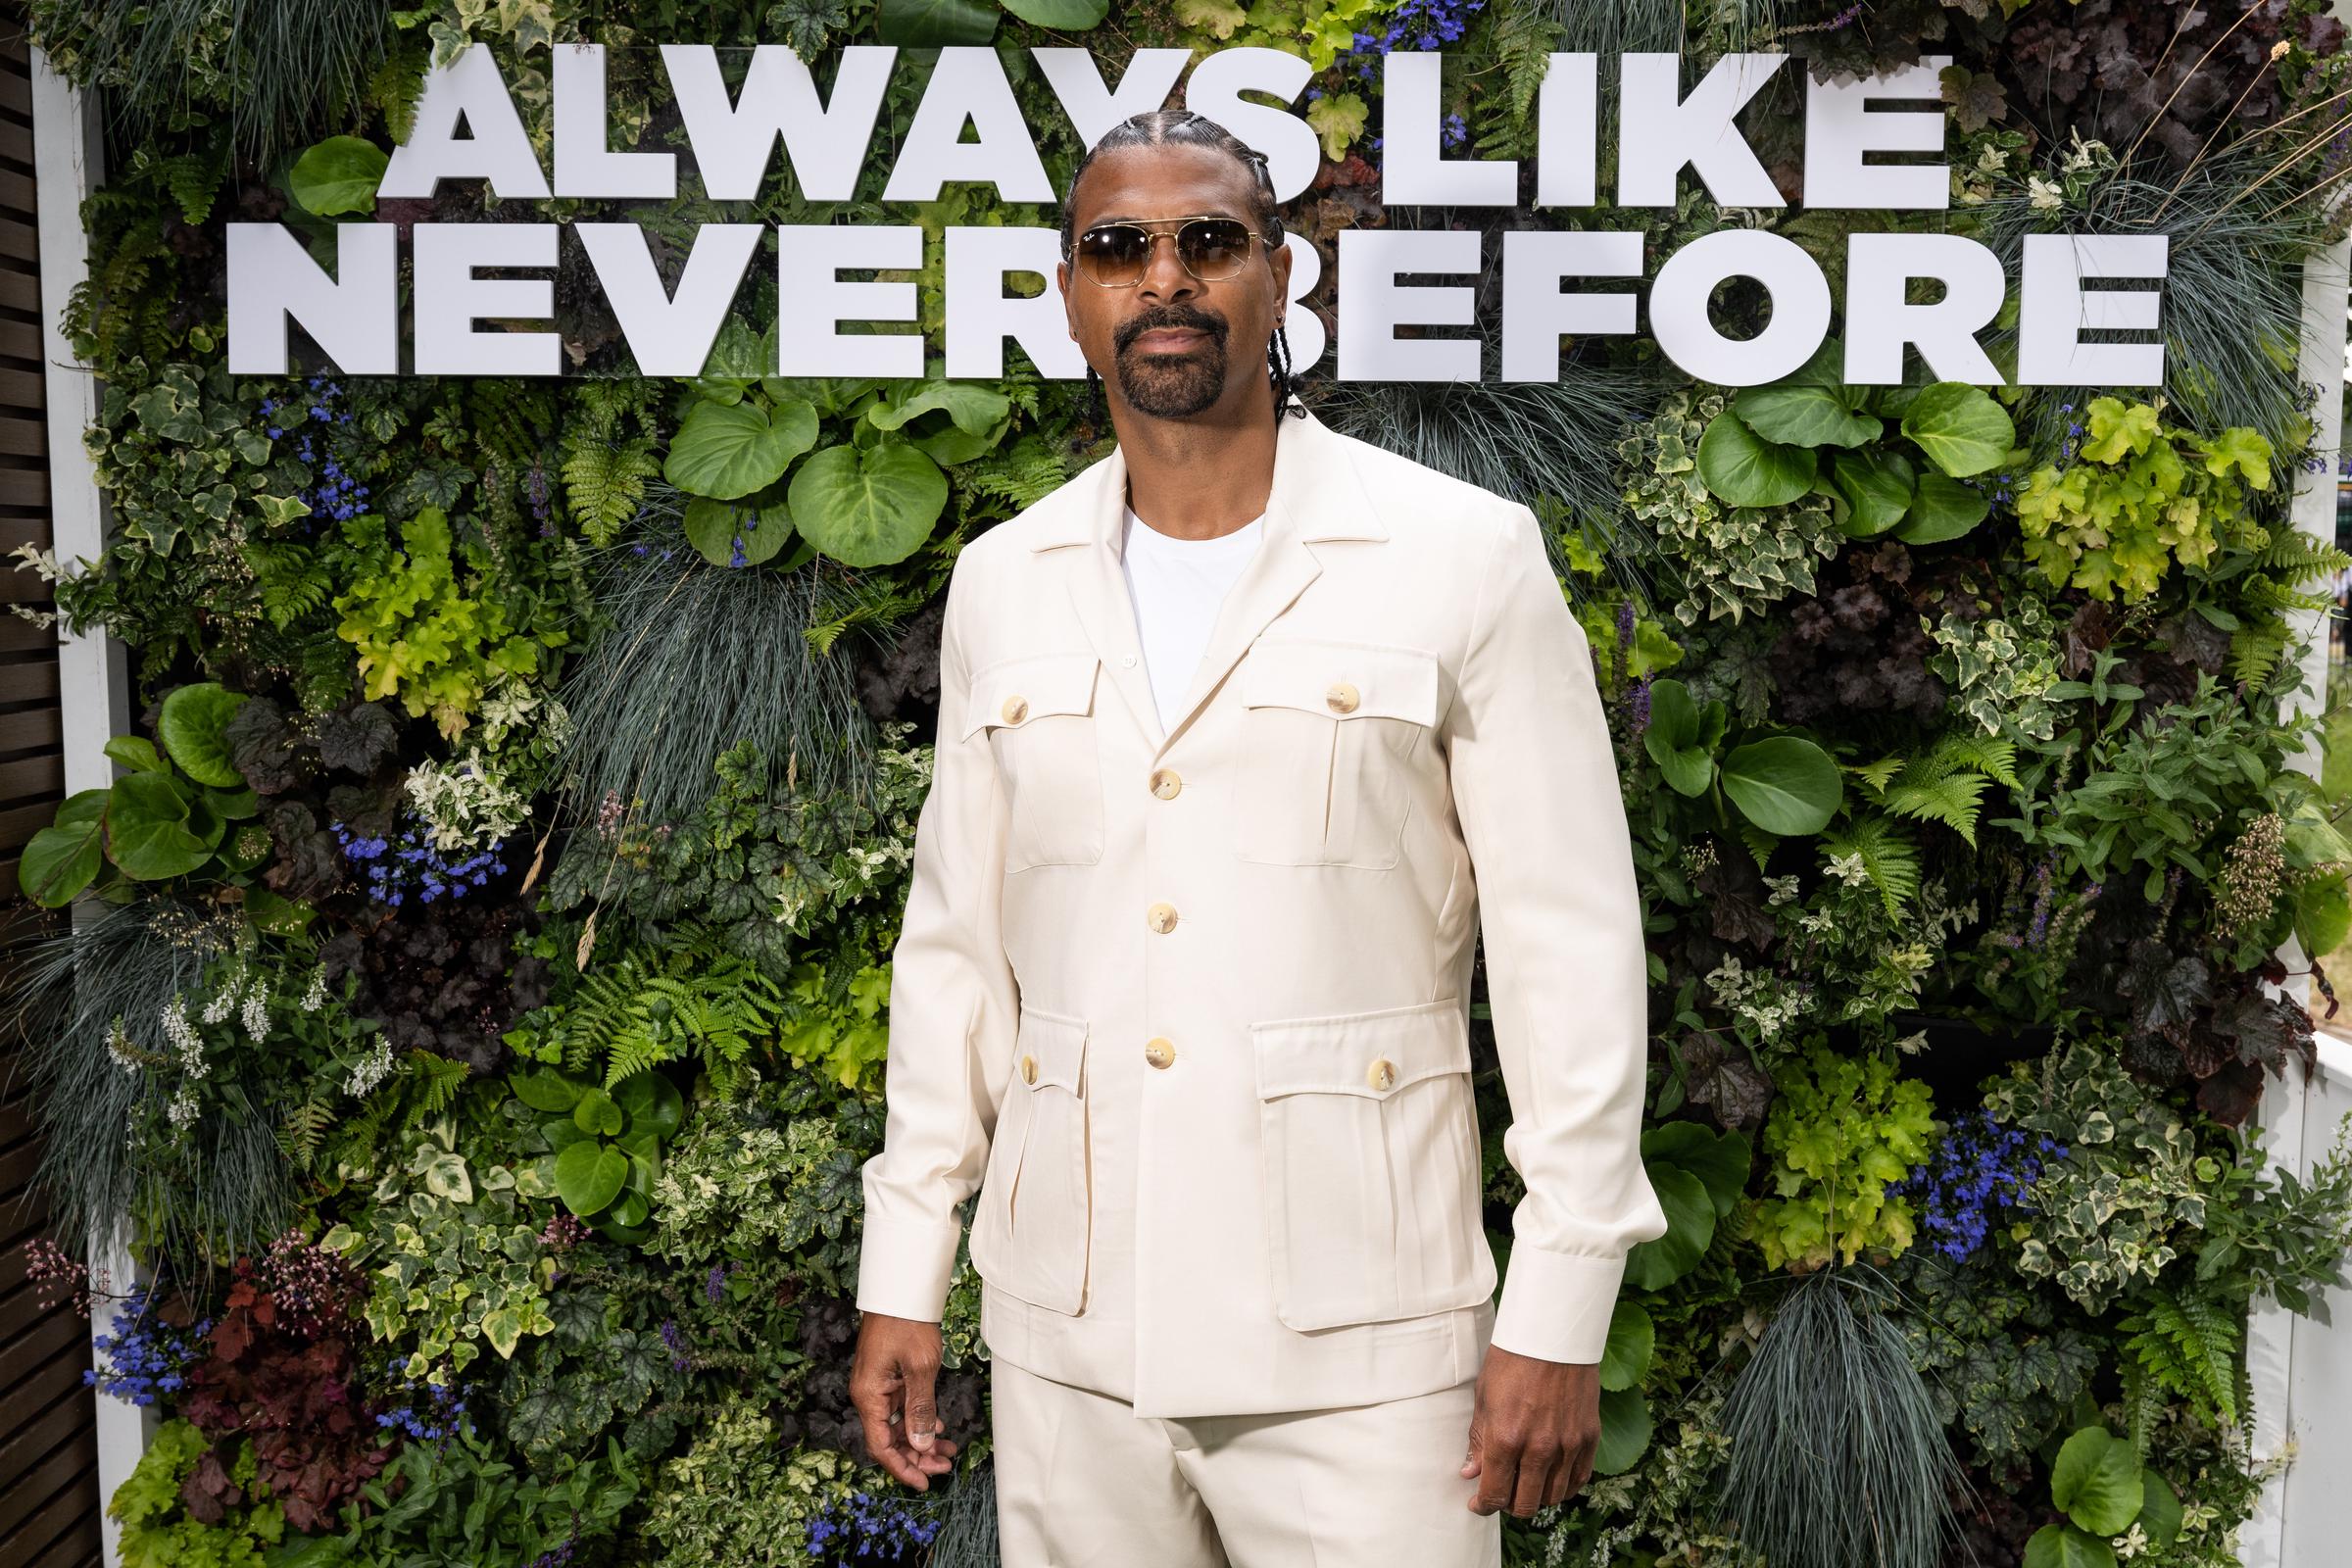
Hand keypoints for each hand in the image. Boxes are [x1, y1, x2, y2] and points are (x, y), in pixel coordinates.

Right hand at [850, 1310, 961, 1489]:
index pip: (881, 1445)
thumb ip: (920, 1409)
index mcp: (869, 1396)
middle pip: (890, 1438)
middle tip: (945, 1465)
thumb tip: (920, 1444)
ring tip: (948, 1450)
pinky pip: (902, 1408)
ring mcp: (878, 1386)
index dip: (902, 1467)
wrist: (901, 1290)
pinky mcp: (888, 1377)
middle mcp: (869, 1394)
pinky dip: (920, 1420)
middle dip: (917, 1456)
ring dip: (922, 1439)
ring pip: (898, 1425)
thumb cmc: (907, 1324)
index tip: (924, 1482)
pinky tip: (939, 1427)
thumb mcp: (920, 1368)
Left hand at [1460, 1346, 1600, 1517]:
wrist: (1552, 1334)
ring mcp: (1568, 1445)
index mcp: (1506, 1438)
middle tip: (1502, 1495)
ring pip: (1553, 1497)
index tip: (1479, 1504)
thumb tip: (1471, 1473)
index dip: (1484, 1506)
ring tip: (1526, 1485)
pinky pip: (1578, 1479)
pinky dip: (1564, 1487)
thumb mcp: (1484, 1399)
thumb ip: (1479, 1441)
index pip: (1495, 1494)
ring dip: (1537, 1498)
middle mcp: (1539, 1449)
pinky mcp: (1589, 1437)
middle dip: (1509, 1505)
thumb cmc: (1512, 1360)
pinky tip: (1552, 1480)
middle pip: (1526, 1504)